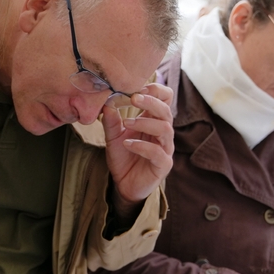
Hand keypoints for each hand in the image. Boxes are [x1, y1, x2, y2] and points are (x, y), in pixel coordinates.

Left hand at [102, 83, 174, 211]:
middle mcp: (163, 132)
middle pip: (166, 111)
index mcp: (154, 120)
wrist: (124, 184)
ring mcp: (165, 149)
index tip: (136, 89)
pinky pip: (158, 152)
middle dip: (150, 102)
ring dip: (145, 123)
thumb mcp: (113, 137)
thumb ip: (111, 121)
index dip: (155, 90)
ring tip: (127, 123)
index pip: (165, 98)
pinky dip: (142, 146)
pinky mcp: (163, 165)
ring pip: (165, 130)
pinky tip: (127, 144)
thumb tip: (107, 103)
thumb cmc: (124, 156)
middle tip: (133, 98)